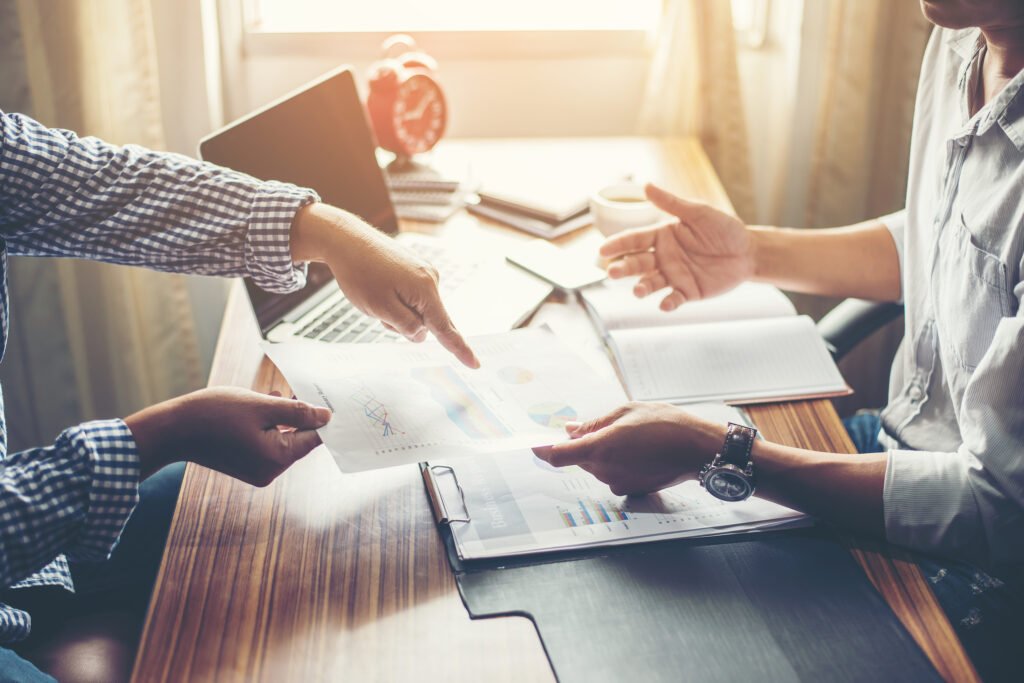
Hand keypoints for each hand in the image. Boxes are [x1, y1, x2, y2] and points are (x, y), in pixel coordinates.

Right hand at [124, 387, 331, 485]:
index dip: (322, 417)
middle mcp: (270, 471)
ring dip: (281, 417)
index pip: (314, 438)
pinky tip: (260, 406)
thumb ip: (297, 411)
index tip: (327, 399)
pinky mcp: (246, 465)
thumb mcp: (261, 406)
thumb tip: (327, 417)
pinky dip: (267, 425)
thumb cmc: (214, 415)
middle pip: (299, 439)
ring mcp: (258, 470)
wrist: (172, 430)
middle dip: (297, 414)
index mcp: (277, 458)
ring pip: (282, 438)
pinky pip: (267, 443)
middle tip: (293, 390)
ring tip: (270, 396)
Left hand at [290, 203, 478, 367]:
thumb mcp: (381, 308)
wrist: (347, 240)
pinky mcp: (415, 269)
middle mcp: (431, 279)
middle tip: (380, 311)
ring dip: (398, 312)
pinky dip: (398, 301)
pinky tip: (381, 289)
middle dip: (407, 324)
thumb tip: (422, 334)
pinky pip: (412, 297)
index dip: (459, 349)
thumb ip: (406, 326)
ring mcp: (424, 272)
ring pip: (417, 310)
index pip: (445, 328)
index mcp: (425, 290)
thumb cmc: (360, 272)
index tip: (475, 363)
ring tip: (376, 295)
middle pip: (428, 319)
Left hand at [533, 402, 723, 495]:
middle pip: (579, 459)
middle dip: (585, 444)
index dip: (543, 450)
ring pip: (597, 466)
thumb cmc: (665, 425)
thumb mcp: (625, 412)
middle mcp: (605, 471)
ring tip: (633, 436)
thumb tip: (570, 429)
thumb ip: (594, 423)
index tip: (534, 444)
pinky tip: (640, 450)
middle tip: (608, 426)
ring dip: (605, 452)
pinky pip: (614, 474)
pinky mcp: (631, 490)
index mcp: (600, 449)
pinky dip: (620, 462)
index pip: (557, 455)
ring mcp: (618, 483)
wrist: (698, 448)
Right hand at [600, 184, 754, 310]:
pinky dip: (668, 303)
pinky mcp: (688, 292)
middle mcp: (663, 257)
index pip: (634, 239)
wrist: (748, 252)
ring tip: (637, 291)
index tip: (602, 250)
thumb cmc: (724, 229)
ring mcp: (674, 275)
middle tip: (612, 272)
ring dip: (642, 287)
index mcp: (662, 235)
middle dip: (623, 268)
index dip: (618, 244)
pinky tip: (664, 304)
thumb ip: (672, 203)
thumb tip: (646, 186)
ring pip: (650, 283)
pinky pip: (674, 298)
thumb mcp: (699, 213)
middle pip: (637, 263)